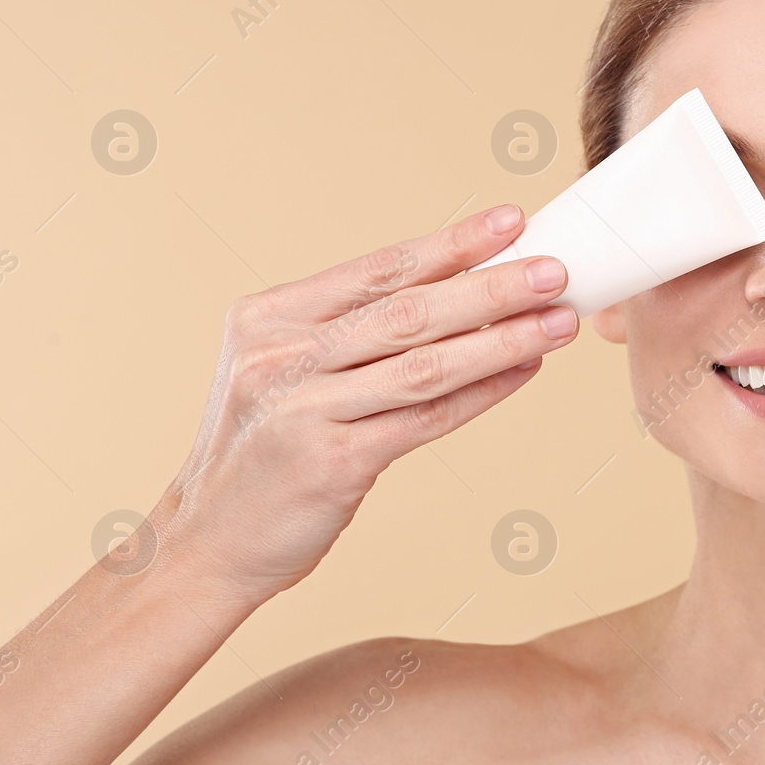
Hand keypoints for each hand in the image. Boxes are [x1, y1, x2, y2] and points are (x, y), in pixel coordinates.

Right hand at [159, 203, 574, 601]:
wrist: (205, 542)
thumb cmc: (260, 452)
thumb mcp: (279, 371)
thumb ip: (346, 334)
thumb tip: (458, 293)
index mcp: (268, 318)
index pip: (377, 269)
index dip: (450, 244)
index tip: (509, 221)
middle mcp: (281, 356)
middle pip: (408, 310)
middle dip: (491, 286)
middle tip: (554, 268)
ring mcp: (303, 409)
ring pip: (425, 364)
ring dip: (502, 339)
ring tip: (558, 320)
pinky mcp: (331, 462)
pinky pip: (426, 419)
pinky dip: (482, 393)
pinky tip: (524, 372)